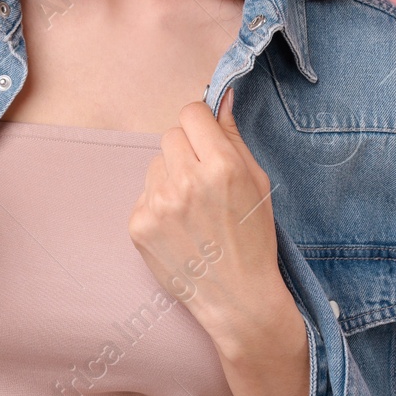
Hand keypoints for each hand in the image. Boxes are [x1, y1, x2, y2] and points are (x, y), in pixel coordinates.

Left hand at [127, 88, 295, 354]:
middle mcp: (187, 181)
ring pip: (155, 164)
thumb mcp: (257, 182)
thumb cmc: (253, 238)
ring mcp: (158, 204)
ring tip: (193, 210)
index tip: (207, 140)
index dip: (201, 125)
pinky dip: (158, 204)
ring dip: (170, 177)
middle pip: (170, 135)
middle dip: (186, 151)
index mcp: (222, 166)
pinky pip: (144, 194)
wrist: (237, 298)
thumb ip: (233, 136)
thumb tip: (219, 97)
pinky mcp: (138, 225)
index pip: (191, 113)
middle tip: (203, 181)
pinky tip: (179, 228)